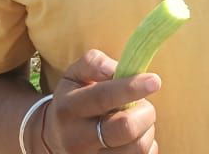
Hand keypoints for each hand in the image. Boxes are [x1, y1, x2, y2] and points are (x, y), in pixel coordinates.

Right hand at [41, 49, 159, 152]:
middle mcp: (77, 139)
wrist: (53, 139)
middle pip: (125, 129)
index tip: (154, 80)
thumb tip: (115, 69)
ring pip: (138, 148)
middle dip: (145, 112)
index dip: (130, 88)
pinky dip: (147, 147)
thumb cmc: (73, 100)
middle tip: (144, 105)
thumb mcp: (74, 76)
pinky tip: (134, 139)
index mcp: (69, 108)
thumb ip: (93, 63)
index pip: (102, 98)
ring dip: (147, 130)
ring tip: (137, 121)